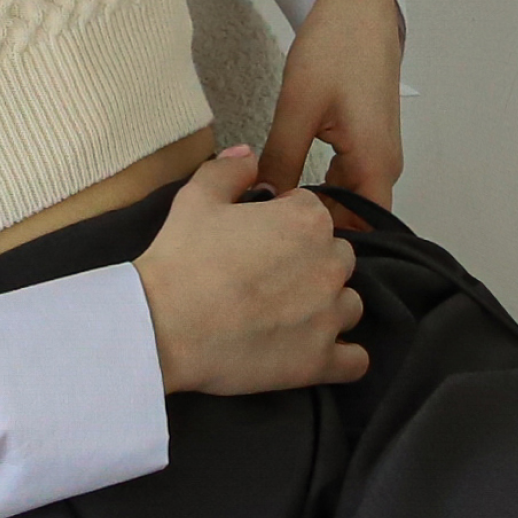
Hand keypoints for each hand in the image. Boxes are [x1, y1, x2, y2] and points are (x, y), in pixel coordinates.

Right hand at [133, 145, 368, 394]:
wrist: (162, 326)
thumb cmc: (180, 259)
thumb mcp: (196, 198)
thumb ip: (229, 169)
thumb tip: (249, 156)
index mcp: (307, 221)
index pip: (313, 214)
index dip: (285, 224)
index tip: (259, 241)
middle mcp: (329, 265)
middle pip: (338, 258)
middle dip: (312, 265)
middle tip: (271, 280)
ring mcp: (329, 316)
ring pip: (349, 305)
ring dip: (328, 308)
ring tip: (288, 317)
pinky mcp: (320, 361)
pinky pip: (355, 361)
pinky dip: (341, 357)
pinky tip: (314, 351)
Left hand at [257, 0, 405, 226]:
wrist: (360, 8)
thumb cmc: (335, 50)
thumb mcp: (299, 107)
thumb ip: (282, 161)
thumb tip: (261, 205)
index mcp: (375, 164)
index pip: (360, 230)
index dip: (323, 244)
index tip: (282, 249)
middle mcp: (384, 167)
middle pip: (353, 218)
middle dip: (314, 231)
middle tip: (267, 241)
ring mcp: (377, 154)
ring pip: (347, 199)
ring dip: (314, 208)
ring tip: (271, 221)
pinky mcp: (366, 142)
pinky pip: (346, 180)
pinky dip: (320, 188)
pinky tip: (286, 190)